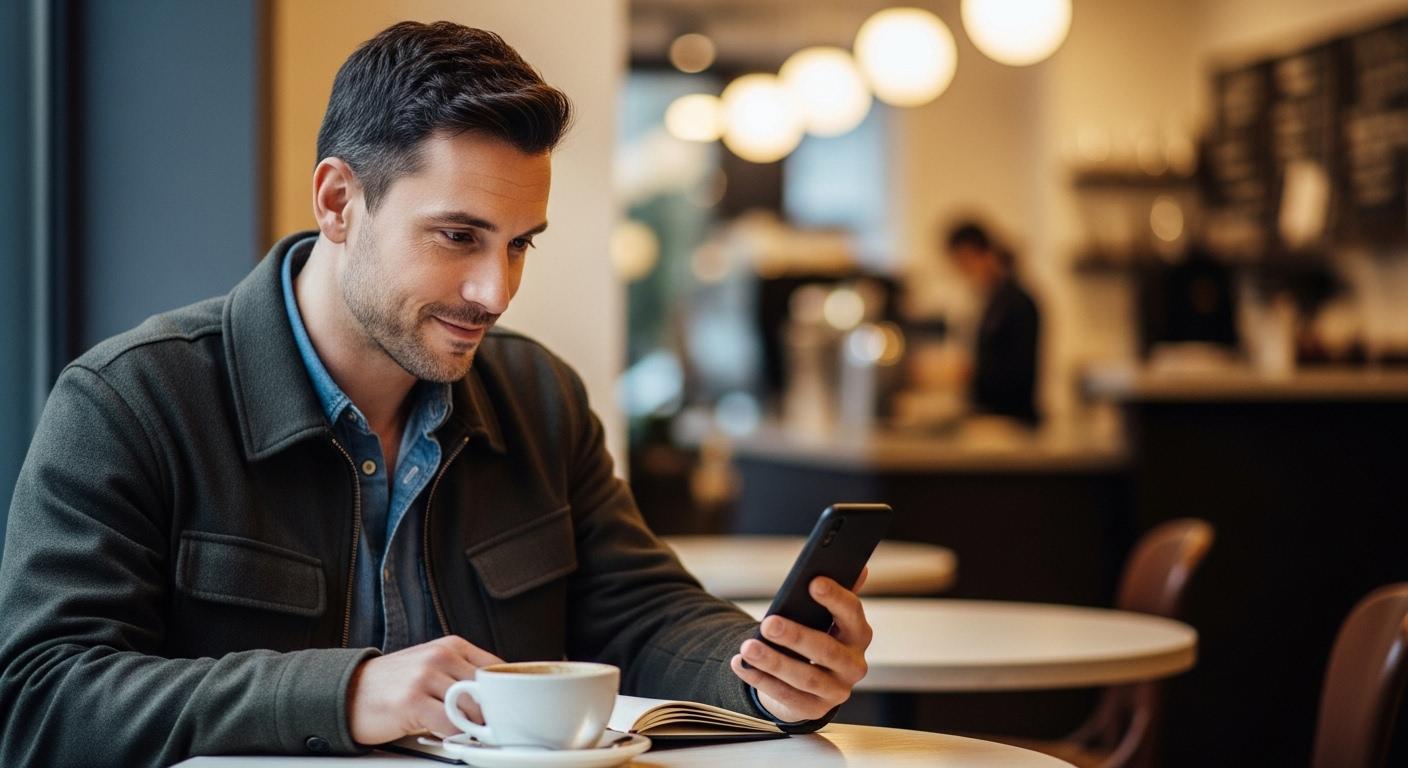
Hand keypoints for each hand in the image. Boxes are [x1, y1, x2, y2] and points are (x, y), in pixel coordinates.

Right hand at [346, 635, 503, 744]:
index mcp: (450, 645)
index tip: (506, 710)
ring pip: (471, 708)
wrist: (347, 692)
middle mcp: (440, 656)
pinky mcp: (412, 701)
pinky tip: (446, 735)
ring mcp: (425, 677)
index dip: (503, 694)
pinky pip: (450, 724)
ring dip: (473, 726)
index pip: (496, 668)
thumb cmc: (392, 684)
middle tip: (487, 727)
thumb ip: (462, 675)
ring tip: (465, 731)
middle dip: (490, 713)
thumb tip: (496, 698)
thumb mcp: (431, 668)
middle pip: (487, 690)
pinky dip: (454, 736)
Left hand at [729, 567, 871, 721]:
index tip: (813, 582)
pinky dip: (761, 680)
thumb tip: (859, 567)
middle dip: (796, 636)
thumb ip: (837, 594)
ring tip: (747, 648)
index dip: (835, 598)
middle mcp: (854, 665)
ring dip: (773, 662)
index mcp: (859, 634)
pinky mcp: (814, 709)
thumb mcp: (827, 617)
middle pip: (826, 650)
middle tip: (768, 623)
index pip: (853, 613)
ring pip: (804, 677)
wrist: (812, 684)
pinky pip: (786, 696)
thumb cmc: (818, 637)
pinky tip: (741, 665)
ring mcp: (836, 691)